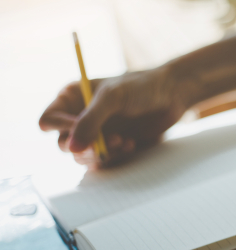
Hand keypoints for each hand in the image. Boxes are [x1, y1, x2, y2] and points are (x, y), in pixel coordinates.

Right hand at [38, 67, 191, 168]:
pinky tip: (131, 145)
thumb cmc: (142, 87)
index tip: (81, 130)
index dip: (62, 129)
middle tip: (107, 142)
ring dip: (101, 154)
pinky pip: (101, 162)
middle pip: (63, 144)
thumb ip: (91, 120)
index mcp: (72, 99)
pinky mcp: (111, 146)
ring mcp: (95, 133)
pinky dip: (113, 158)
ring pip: (82, 157)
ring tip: (124, 141)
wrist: (172, 95)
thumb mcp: (113, 97)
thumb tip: (73, 147)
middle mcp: (79, 118)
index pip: (49, 121)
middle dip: (85, 146)